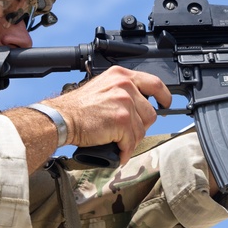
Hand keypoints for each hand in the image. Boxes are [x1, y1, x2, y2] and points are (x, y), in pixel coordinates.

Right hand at [47, 67, 171, 164]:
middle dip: (140, 127)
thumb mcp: (103, 87)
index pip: (154, 83)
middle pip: (150, 113)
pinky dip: (125, 151)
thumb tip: (138, 106)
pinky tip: (117, 151)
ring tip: (117, 141)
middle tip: (126, 132)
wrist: (62, 118)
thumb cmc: (77, 107)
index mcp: (121, 75)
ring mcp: (125, 102)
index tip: (165, 103)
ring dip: (130, 140)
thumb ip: (122, 91)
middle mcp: (125, 85)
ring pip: (142, 129)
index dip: (163, 95)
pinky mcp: (122, 120)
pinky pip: (131, 141)